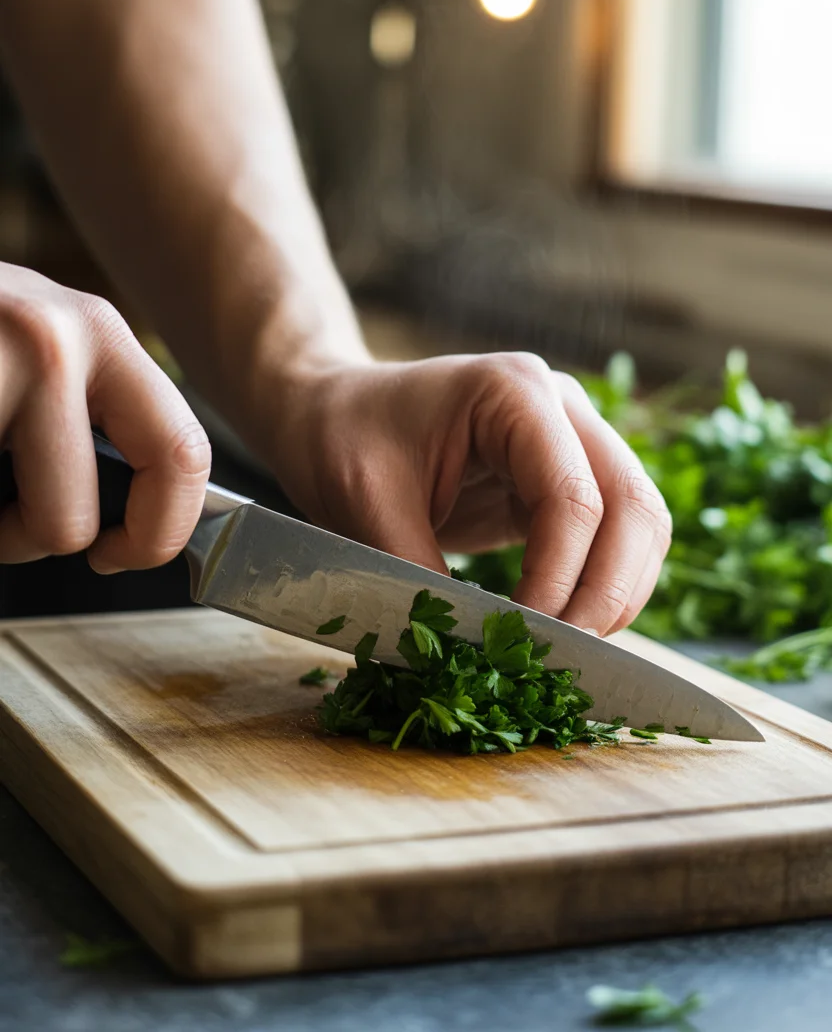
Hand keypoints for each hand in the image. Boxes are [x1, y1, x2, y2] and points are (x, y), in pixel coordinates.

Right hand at [0, 263, 209, 570]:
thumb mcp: (42, 350)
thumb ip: (93, 413)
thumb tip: (139, 521)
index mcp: (100, 332)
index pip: (183, 452)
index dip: (159, 530)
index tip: (119, 553)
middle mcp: (52, 340)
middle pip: (71, 521)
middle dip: (36, 542)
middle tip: (10, 520)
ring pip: (9, 526)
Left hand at [268, 354, 671, 635]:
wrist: (330, 412)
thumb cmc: (341, 439)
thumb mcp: (365, 505)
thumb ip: (419, 577)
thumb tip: (468, 655)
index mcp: (513, 391)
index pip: (573, 494)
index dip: (560, 577)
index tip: (521, 637)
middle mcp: (560, 407)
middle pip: (633, 503)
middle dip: (609, 591)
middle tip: (565, 656)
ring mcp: (571, 439)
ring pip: (640, 522)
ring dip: (619, 592)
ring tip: (570, 649)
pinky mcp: (563, 480)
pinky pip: (613, 536)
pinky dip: (602, 585)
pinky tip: (566, 627)